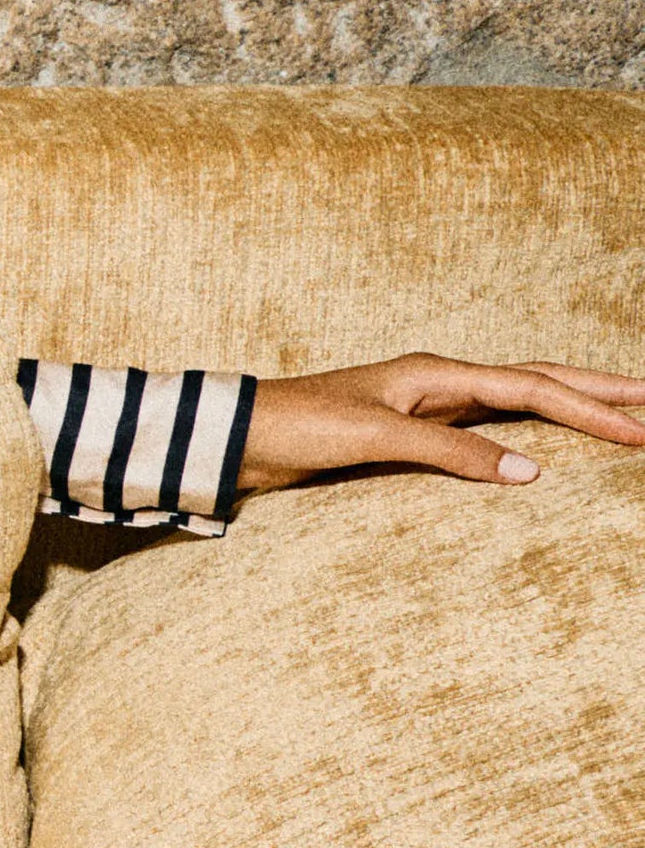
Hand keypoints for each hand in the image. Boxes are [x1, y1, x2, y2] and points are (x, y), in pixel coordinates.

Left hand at [240, 354, 644, 494]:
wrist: (242, 435)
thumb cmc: (298, 427)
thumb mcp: (376, 439)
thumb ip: (451, 453)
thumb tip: (530, 472)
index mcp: (437, 374)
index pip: (533, 389)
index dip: (590, 409)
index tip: (640, 430)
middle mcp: (440, 382)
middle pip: (539, 380)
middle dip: (600, 390)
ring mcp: (429, 405)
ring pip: (519, 400)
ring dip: (571, 405)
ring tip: (622, 414)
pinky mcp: (413, 431)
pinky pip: (489, 426)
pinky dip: (529, 430)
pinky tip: (547, 444)